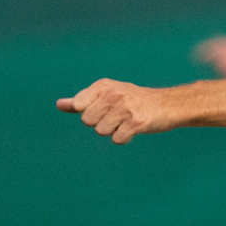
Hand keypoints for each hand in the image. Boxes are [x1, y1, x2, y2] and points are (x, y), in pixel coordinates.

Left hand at [56, 78, 174, 143]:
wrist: (166, 105)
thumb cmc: (132, 101)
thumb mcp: (106, 95)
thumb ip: (81, 101)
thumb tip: (59, 104)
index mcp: (103, 85)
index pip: (79, 106)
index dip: (91, 113)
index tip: (105, 108)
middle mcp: (114, 93)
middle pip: (88, 121)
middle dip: (101, 123)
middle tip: (118, 115)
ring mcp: (126, 107)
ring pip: (102, 131)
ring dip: (114, 130)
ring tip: (126, 121)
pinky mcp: (137, 122)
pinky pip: (117, 139)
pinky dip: (125, 138)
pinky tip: (135, 128)